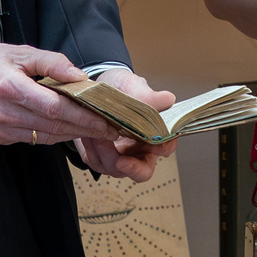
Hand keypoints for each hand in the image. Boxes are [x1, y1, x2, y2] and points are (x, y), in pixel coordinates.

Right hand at [0, 43, 121, 148]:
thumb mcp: (19, 52)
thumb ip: (51, 62)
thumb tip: (79, 76)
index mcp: (11, 87)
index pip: (55, 107)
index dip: (83, 116)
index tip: (106, 119)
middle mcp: (5, 113)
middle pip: (54, 126)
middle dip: (86, 129)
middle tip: (111, 129)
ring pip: (45, 137)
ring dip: (72, 135)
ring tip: (95, 131)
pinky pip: (31, 139)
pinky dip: (52, 135)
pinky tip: (67, 129)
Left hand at [78, 67, 178, 183]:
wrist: (98, 88)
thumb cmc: (122, 89)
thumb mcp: (133, 86)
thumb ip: (148, 96)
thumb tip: (168, 99)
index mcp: (154, 133)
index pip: (166, 147)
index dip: (162, 148)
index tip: (154, 146)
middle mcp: (139, 149)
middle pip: (143, 171)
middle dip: (132, 168)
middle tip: (120, 161)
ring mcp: (119, 156)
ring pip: (115, 168)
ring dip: (105, 153)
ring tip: (96, 133)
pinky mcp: (99, 157)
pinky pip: (96, 161)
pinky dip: (91, 149)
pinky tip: (88, 134)